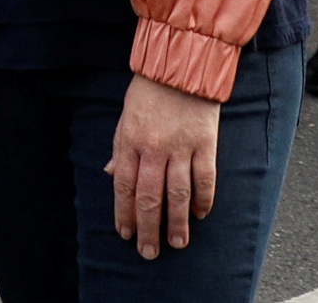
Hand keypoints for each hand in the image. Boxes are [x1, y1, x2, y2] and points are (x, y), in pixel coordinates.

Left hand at [107, 74, 220, 257]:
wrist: (179, 65)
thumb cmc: (148, 91)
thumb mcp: (125, 117)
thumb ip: (121, 149)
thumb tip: (112, 174)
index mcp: (129, 141)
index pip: (124, 186)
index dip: (124, 213)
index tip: (125, 234)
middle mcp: (153, 148)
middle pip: (149, 197)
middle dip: (148, 228)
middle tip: (149, 252)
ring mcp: (180, 147)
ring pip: (177, 193)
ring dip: (177, 222)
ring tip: (177, 243)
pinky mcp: (205, 144)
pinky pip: (205, 178)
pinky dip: (204, 199)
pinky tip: (201, 214)